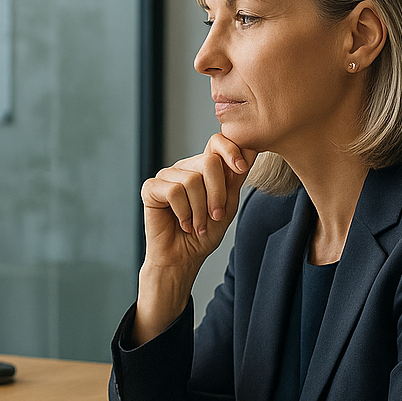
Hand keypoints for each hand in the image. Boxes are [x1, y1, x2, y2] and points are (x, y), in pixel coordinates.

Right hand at [141, 134, 252, 273]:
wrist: (183, 257)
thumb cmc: (204, 234)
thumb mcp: (227, 204)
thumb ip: (235, 178)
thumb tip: (250, 150)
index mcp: (202, 168)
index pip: (216, 143)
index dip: (230, 150)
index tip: (242, 168)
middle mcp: (184, 168)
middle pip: (209, 162)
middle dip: (217, 193)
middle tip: (215, 216)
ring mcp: (166, 176)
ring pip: (192, 180)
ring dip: (199, 210)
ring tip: (197, 225)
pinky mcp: (151, 188)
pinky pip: (174, 191)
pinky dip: (183, 213)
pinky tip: (183, 224)